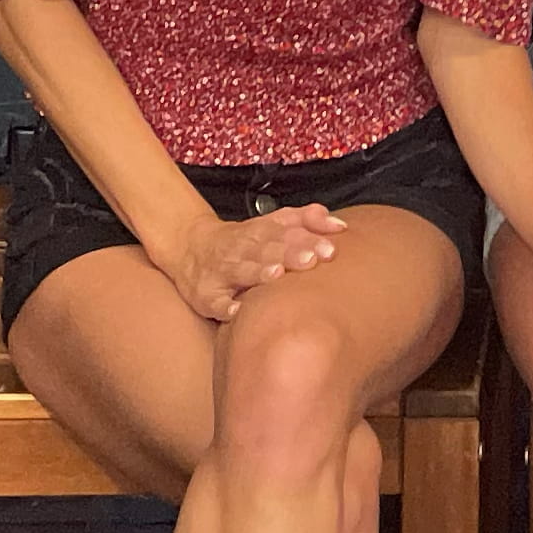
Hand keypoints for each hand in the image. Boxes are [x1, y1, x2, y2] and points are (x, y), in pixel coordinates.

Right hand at [154, 202, 343, 323]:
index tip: (330, 248)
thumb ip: (306, 220)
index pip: (287, 231)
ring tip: (276, 275)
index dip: (308, 238)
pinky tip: (236, 311)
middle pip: (268, 249)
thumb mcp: (273, 223)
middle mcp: (243, 248)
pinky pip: (215, 302)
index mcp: (261, 231)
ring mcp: (223, 271)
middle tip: (311, 260)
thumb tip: (341, 225)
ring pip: (242, 270)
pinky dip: (225, 306)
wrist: (191, 248)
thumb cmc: (245, 240)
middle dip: (289, 254)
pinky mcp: (206, 295)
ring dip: (258, 272)